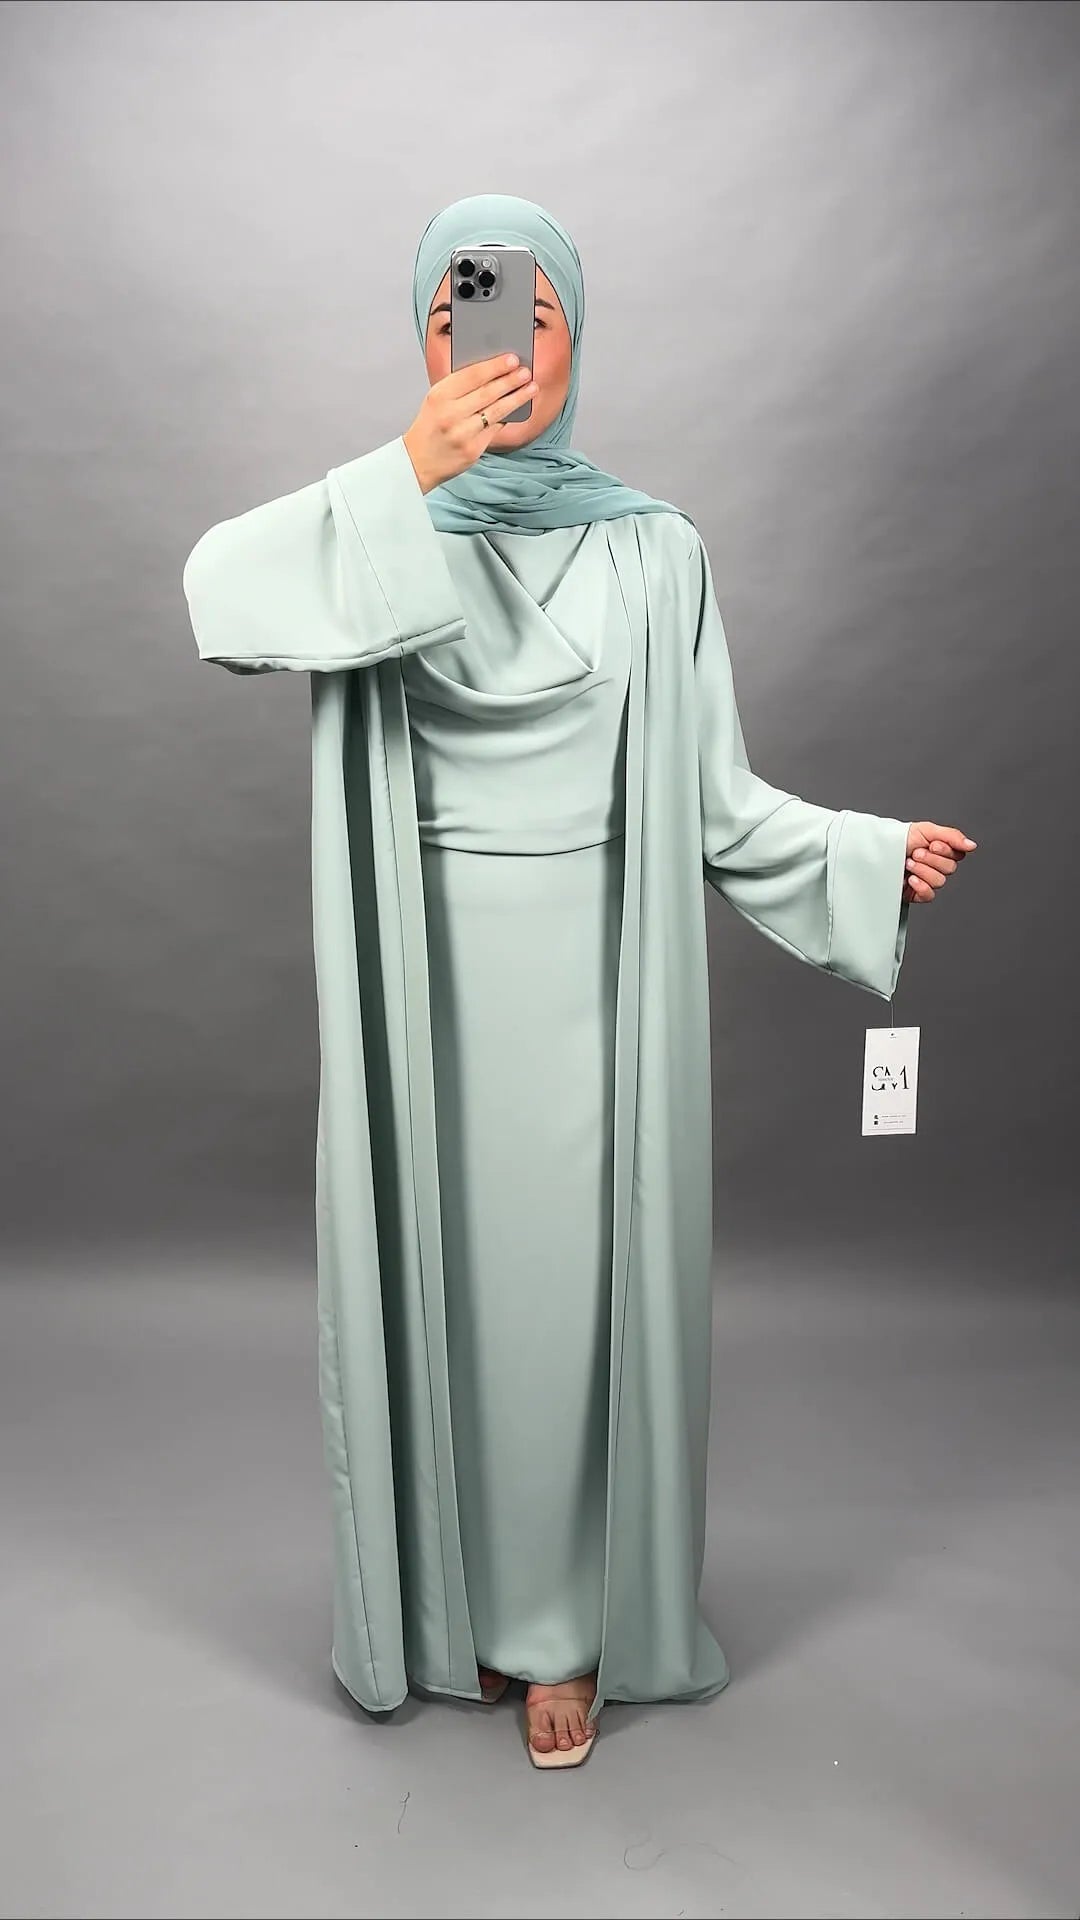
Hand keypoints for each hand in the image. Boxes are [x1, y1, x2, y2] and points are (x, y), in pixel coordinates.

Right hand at [403, 353, 537, 494]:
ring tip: (531, 387)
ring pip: (496, 412)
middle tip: (525, 371)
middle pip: (487, 393)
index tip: (512, 358)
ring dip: (517, 398)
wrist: (418, 461)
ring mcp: (462, 434)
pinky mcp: (473, 450)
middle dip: (510, 380)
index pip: (472, 375)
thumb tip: (494, 371)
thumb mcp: (437, 400)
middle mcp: (450, 414)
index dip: (495, 366)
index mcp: (439, 396)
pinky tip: (519, 407)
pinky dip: (508, 417)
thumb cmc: (431, 426)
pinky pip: (496, 429)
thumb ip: (460, 386)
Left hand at [903, 822, 976, 902]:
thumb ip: (951, 836)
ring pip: (940, 881)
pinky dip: (921, 886)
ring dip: (922, 870)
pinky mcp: (916, 893)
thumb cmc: (898, 839)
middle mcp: (935, 865)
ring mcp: (926, 880)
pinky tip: (910, 879)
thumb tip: (972, 845)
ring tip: (908, 863)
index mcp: (940, 850)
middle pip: (949, 869)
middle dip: (931, 859)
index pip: (957, 855)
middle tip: (915, 853)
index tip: (932, 844)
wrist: (876, 851)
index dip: (946, 851)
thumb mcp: (926, 830)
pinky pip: (929, 895)